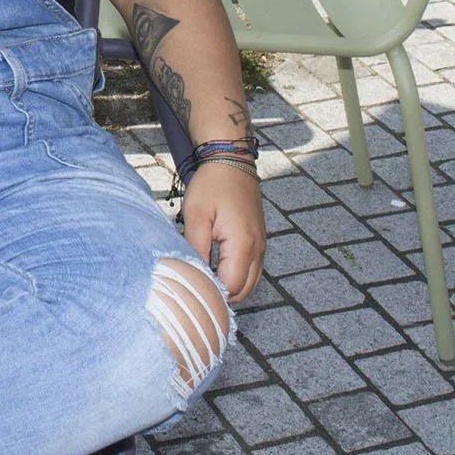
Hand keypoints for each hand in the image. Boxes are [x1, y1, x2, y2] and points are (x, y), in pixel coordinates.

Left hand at [182, 162, 264, 301]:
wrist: (231, 161)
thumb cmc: (212, 185)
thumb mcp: (196, 215)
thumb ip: (196, 248)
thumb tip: (195, 275)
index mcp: (243, 243)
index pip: (231, 286)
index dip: (212, 292)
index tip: (193, 286)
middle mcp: (257, 248)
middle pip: (244, 290)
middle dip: (222, 293)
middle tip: (198, 284)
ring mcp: (261, 245)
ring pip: (251, 283)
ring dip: (231, 286)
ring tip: (206, 276)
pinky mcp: (259, 240)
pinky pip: (253, 270)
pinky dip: (238, 275)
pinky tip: (217, 267)